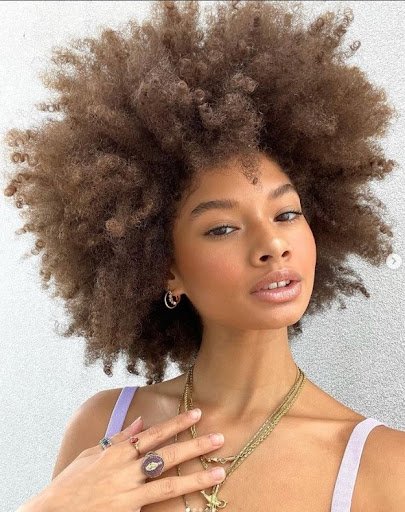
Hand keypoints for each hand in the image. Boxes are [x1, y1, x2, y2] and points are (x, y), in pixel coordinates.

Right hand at [30, 408, 225, 510]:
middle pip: (168, 455)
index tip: (198, 414)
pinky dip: (176, 506)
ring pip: (169, 483)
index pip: (155, 433)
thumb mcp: (92, 453)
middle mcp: (126, 470)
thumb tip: (140, 422)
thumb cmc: (71, 482)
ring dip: (196, 478)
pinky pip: (157, 507)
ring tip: (219, 472)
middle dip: (195, 446)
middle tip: (219, 438)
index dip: (177, 423)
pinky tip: (195, 505)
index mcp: (118, 452)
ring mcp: (129, 494)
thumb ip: (118, 438)